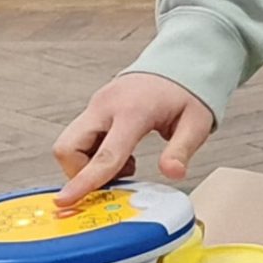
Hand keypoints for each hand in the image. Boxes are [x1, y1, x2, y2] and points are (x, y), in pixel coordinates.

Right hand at [51, 72, 215, 207]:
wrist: (179, 61)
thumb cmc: (187, 92)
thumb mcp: (197, 122)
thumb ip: (182, 149)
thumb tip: (173, 173)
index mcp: (133, 111)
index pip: (105, 154)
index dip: (85, 181)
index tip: (66, 201)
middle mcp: (106, 105)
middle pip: (68, 147)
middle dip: (80, 173)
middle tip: (115, 178)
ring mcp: (97, 104)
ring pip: (69, 144)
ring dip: (87, 164)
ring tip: (125, 163)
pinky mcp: (94, 107)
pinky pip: (79, 137)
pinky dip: (92, 153)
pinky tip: (120, 151)